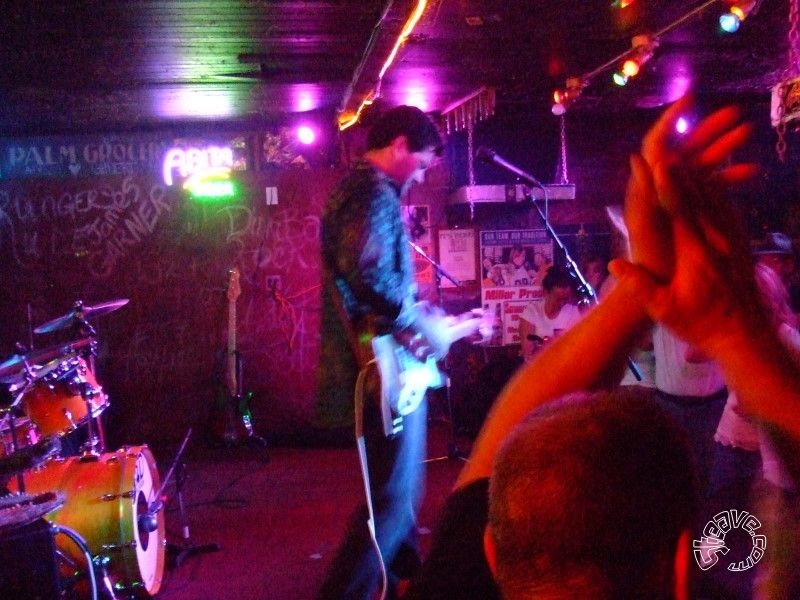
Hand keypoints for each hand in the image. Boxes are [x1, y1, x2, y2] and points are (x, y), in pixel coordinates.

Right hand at [610, 153, 764, 354]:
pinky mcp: (741, 247)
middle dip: (679, 172)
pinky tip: (710, 187)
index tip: (652, 163)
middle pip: (697, 197)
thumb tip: (615, 264)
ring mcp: (732, 242)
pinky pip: (728, 212)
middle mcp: (716, 242)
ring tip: (682, 161)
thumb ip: (640, 286)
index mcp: (695, 254)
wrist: (745, 337)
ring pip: (715, 200)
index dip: (664, 183)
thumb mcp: (665, 311)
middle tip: (662, 150)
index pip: (678, 210)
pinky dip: (716, 194)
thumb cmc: (701, 325)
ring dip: (698, 178)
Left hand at [627, 96, 758, 282]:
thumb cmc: (650, 265)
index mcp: (646, 191)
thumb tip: (638, 155)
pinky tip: (752, 170)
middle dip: (707, 130)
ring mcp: (673, 203)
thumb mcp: (647, 227)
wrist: (654, 294)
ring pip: (698, 166)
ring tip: (748, 131)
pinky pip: (707, 189)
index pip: (656, 147)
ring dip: (721, 148)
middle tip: (735, 112)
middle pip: (682, 151)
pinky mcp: (687, 216)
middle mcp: (657, 193)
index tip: (689, 98)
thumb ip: (645, 191)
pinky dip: (727, 177)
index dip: (670, 121)